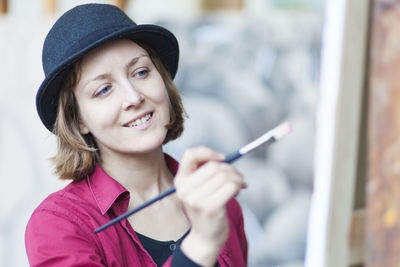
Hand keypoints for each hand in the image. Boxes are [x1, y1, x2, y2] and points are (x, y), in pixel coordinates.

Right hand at [174, 146, 245, 265]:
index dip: (207, 152)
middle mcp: (185, 189)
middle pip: (213, 166)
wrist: (205, 237)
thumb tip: (223, 158)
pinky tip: (239, 190)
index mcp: (180, 181)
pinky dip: (239, 185)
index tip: (221, 158)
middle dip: (231, 168)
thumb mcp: (197, 189)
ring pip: (225, 175)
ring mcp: (196, 199)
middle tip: (238, 176)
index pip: (189, 155)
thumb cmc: (205, 209)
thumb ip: (204, 172)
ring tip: (239, 184)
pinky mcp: (210, 207)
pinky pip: (231, 186)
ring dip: (237, 177)